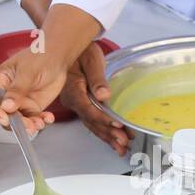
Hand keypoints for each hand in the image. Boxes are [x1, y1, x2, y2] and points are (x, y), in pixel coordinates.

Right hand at [0, 48, 66, 133]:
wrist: (59, 57)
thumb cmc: (40, 56)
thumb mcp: (28, 71)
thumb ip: (17, 89)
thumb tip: (6, 106)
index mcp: (0, 80)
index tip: (5, 119)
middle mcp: (7, 93)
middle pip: (4, 113)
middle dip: (15, 122)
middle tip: (28, 125)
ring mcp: (19, 101)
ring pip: (18, 119)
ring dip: (29, 125)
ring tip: (40, 123)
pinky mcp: (32, 106)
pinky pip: (32, 119)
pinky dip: (40, 121)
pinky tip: (48, 118)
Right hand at [61, 42, 129, 156]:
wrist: (71, 47)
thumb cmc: (82, 51)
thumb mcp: (91, 60)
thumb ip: (97, 78)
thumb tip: (104, 95)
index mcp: (73, 91)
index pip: (89, 110)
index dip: (104, 119)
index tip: (118, 125)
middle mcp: (73, 100)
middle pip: (91, 121)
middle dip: (108, 133)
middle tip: (123, 143)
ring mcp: (76, 103)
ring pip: (91, 124)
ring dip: (107, 136)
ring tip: (120, 147)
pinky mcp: (81, 103)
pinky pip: (91, 120)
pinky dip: (102, 131)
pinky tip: (111, 139)